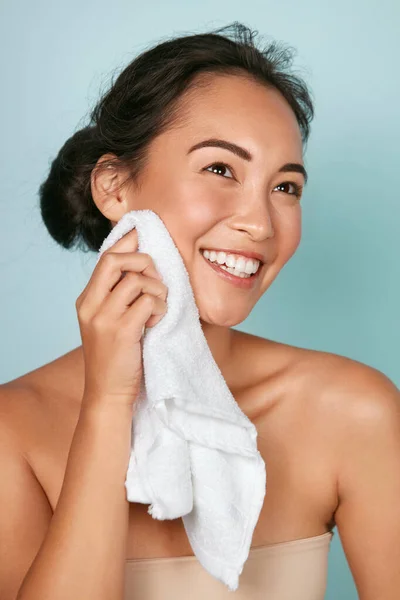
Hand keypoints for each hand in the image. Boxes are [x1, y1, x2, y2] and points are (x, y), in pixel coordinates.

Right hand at [75, 229, 167, 406]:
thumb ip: (118, 296)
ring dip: (158, 291)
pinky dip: (161, 309)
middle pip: (116, 260)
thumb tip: (142, 264)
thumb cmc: (116, 357)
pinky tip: (156, 323)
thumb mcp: (109, 322)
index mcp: (87, 300)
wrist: (108, 394)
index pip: (106, 257)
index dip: (129, 243)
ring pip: (137, 280)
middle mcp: (90, 305)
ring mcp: (103, 318)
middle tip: (157, 283)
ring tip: (158, 309)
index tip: (146, 239)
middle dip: (145, 263)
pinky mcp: (121, 331)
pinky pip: (149, 302)